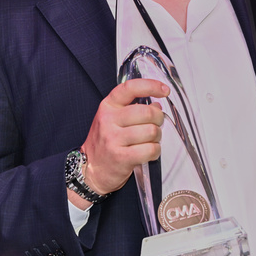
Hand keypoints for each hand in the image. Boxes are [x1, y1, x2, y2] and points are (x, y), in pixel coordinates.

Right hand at [73, 79, 166, 206]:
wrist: (90, 169)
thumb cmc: (105, 143)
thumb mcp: (113, 119)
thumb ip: (133, 109)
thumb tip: (157, 106)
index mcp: (108, 106)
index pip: (130, 88)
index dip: (150, 86)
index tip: (164, 90)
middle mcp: (108, 120)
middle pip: (147, 112)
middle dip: (158, 119)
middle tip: (156, 125)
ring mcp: (113, 139)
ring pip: (151, 131)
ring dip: (157, 137)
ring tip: (149, 141)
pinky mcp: (121, 157)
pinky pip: (150, 149)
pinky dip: (155, 151)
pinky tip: (148, 151)